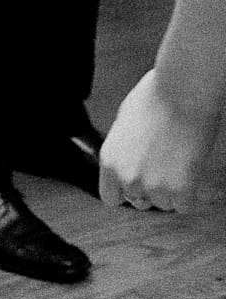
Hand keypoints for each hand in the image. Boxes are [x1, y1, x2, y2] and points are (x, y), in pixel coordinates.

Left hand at [99, 69, 214, 211]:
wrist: (181, 93)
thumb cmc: (155, 98)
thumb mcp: (124, 123)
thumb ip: (122, 149)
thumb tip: (128, 158)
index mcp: (109, 160)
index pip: (110, 197)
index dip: (124, 192)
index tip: (135, 184)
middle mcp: (127, 177)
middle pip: (138, 202)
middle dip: (150, 189)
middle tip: (162, 169)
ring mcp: (154, 186)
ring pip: (163, 204)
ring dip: (171, 190)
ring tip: (177, 163)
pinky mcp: (180, 190)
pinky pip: (183, 205)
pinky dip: (188, 193)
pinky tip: (188, 171)